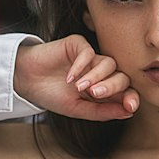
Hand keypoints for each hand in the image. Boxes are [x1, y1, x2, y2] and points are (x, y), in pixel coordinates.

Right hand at [14, 36, 139, 119]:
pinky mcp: (78, 45)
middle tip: (95, 94)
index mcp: (104, 89)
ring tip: (79, 87)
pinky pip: (89, 52)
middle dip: (112, 87)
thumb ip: (103, 111)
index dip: (131, 98)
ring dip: (97, 77)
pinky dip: (81, 66)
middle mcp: (101, 73)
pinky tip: (69, 78)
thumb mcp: (78, 109)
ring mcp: (91, 58)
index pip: (126, 92)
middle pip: (121, 77)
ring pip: (109, 63)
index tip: (130, 106)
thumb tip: (129, 112)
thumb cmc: (52, 95)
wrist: (27, 81)